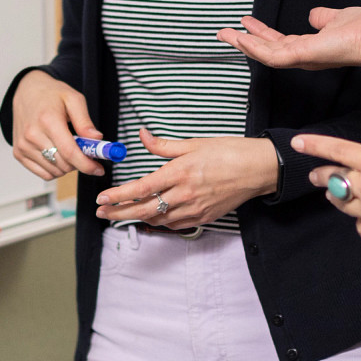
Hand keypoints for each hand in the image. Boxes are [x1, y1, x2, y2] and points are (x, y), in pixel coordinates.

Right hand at [9, 70, 103, 179]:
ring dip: (67, 167)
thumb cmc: (50, 94)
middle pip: (63, 164)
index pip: (69, 152)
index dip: (86, 164)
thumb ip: (85, 121)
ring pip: (54, 172)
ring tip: (68, 149)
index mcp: (48, 120)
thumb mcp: (74, 99)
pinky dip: (55, 170)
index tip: (98, 169)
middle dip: (79, 163)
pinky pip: (43, 174)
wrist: (26, 91)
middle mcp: (32, 135)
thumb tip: (96, 140)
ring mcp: (23, 146)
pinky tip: (58, 155)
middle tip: (85, 152)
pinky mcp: (19, 153)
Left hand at [94, 129, 277, 228]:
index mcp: (180, 172)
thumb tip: (142, 135)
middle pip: (144, 209)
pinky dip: (159, 222)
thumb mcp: (194, 143)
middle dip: (119, 212)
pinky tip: (151, 217)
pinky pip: (175, 225)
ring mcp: (195, 209)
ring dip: (137, 218)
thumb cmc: (229, 152)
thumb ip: (163, 145)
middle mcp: (185, 194)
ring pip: (158, 219)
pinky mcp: (204, 218)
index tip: (102, 199)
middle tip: (101, 213)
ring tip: (121, 215)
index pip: (141, 188)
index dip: (119, 196)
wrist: (258, 170)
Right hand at [216, 6, 360, 73]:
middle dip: (244, 42)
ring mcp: (301, 58)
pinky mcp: (301, 56)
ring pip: (264, 54)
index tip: (244, 23)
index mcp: (310, 48)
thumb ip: (323, 18)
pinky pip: (272, 55)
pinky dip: (255, 47)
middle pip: (266, 50)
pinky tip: (242, 38)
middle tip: (223, 32)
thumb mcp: (336, 18)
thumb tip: (314, 14)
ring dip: (243, 44)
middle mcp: (303, 56)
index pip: (279, 43)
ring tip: (224, 34)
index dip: (260, 34)